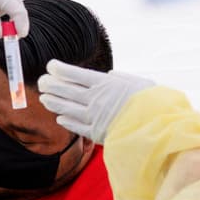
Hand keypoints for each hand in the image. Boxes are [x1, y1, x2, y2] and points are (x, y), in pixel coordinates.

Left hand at [37, 60, 153, 141]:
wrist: (157, 127)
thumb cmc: (152, 102)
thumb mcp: (138, 83)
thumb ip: (120, 78)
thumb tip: (108, 76)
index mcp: (104, 84)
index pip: (75, 74)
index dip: (60, 70)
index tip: (50, 66)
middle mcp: (95, 99)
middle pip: (66, 90)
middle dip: (51, 85)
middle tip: (41, 81)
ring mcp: (94, 117)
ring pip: (67, 108)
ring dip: (53, 102)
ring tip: (44, 98)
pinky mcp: (96, 133)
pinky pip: (76, 126)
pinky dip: (66, 121)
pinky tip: (59, 117)